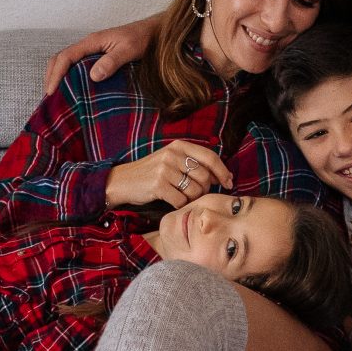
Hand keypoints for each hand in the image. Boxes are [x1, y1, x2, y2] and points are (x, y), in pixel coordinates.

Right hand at [43, 15, 158, 94]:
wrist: (153, 31)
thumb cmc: (143, 39)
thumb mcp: (129, 50)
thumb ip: (112, 61)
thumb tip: (93, 76)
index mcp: (92, 42)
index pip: (66, 57)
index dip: (56, 74)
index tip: (51, 91)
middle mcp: (88, 45)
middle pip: (60, 58)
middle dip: (51, 75)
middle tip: (49, 97)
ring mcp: (92, 50)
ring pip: (67, 61)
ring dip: (58, 76)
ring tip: (56, 95)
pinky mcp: (98, 56)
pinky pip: (77, 65)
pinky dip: (69, 76)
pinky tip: (72, 88)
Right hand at [103, 139, 233, 209]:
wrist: (122, 181)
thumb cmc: (151, 173)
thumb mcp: (171, 160)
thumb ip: (193, 162)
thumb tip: (222, 175)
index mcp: (179, 146)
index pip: (210, 157)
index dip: (223, 171)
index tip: (229, 182)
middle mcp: (172, 154)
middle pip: (204, 177)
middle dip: (205, 189)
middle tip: (196, 193)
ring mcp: (165, 169)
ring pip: (194, 190)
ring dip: (192, 198)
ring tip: (182, 197)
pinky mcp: (158, 185)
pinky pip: (181, 200)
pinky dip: (180, 205)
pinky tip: (172, 201)